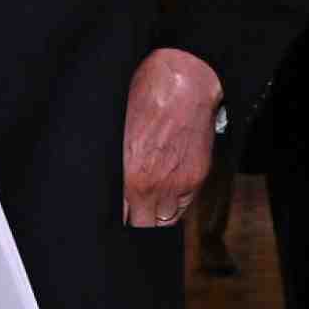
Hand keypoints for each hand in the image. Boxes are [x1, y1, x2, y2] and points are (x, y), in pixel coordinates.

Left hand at [121, 48, 221, 227]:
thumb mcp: (118, 134)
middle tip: (130, 213)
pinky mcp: (196, 178)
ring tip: (147, 208)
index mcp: (128, 176)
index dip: (118, 217)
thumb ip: (115, 166)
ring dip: (155, 216)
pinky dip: (174, 206)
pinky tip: (165, 196)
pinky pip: (183, 206)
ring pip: (165, 221)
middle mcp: (152, 187)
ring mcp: (178, 185)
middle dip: (135, 221)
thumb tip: (111, 186)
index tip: (116, 215)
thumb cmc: (144, 99)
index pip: (120, 216)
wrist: (184, 83)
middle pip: (142, 225)